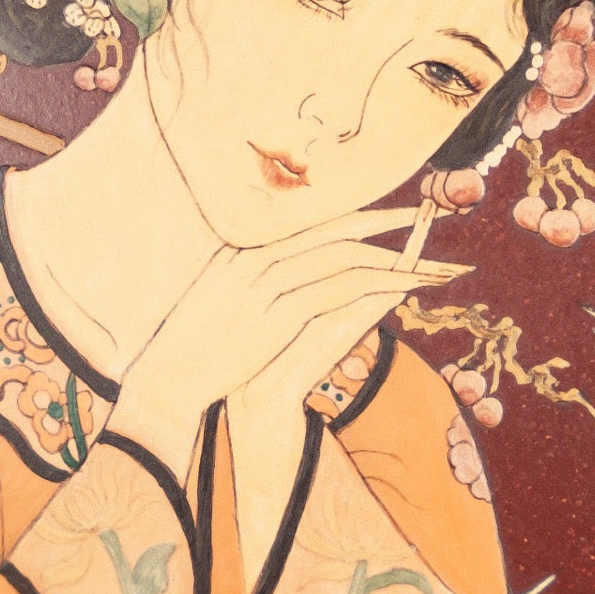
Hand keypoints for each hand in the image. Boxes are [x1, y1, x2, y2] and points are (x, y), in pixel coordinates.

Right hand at [107, 209, 465, 481]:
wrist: (167, 382)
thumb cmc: (191, 350)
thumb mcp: (219, 302)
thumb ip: (250, 281)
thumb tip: (284, 274)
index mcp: (242, 250)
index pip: (310, 223)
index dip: (356, 215)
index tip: (391, 211)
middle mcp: (255, 257)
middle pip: (333, 231)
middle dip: (385, 221)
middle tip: (427, 213)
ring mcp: (265, 283)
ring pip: (343, 257)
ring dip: (391, 257)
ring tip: (427, 261)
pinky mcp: (276, 313)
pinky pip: (339, 288)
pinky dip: (376, 283)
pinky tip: (404, 285)